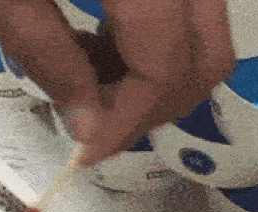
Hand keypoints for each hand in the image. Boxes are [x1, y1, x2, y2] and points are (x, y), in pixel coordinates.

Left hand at [0, 0, 235, 166]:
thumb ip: (46, 55)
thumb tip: (90, 128)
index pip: (165, 67)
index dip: (130, 121)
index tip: (90, 152)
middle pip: (209, 56)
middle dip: (156, 105)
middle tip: (99, 119)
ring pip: (211, 36)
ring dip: (162, 78)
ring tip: (98, 75)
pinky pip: (195, 12)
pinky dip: (160, 43)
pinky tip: (110, 39)